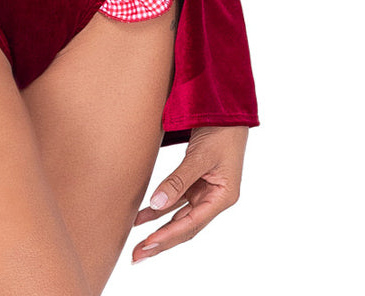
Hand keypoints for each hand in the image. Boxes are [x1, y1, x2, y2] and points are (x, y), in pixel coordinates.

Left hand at [131, 125, 248, 263]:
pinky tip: (143, 216)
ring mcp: (206, 191)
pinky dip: (160, 208)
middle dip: (161, 241)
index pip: (191, 223)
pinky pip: (176, 200)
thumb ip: (178, 180)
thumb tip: (156, 203)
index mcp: (223, 197)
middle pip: (185, 227)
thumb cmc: (220, 130)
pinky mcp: (197, 181)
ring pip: (179, 216)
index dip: (168, 236)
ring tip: (137, 242)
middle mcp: (215, 198)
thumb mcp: (199, 156)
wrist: (227, 108)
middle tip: (137, 256)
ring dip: (158, 227)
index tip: (148, 245)